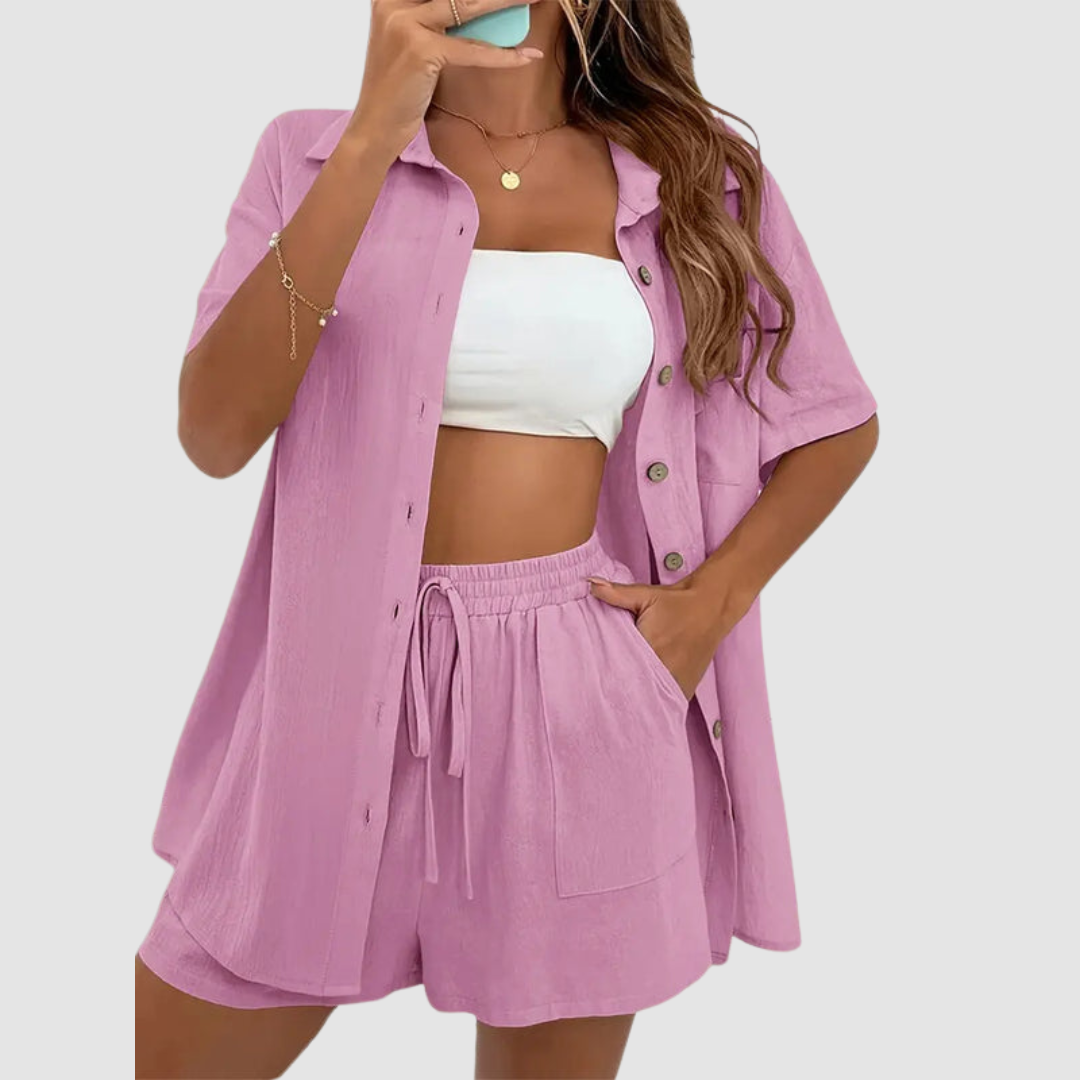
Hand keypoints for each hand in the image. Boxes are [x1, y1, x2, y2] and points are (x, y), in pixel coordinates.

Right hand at [347, 0, 546, 161]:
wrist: (375, 128)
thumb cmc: (397, 91)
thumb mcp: (412, 45)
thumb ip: (435, 23)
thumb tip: (479, 12)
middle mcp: (393, 3)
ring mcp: (405, 23)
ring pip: (467, 6)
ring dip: (506, 3)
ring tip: (534, 1)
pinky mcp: (420, 51)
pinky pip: (471, 50)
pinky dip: (502, 55)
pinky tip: (526, 56)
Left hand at [586, 570, 751, 700]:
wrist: (711, 606)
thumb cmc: (676, 602)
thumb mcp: (645, 594)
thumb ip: (616, 593)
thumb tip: (590, 584)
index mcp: (651, 648)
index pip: (620, 672)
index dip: (606, 677)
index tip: (594, 680)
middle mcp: (666, 670)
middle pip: (633, 689)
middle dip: (618, 690)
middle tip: (603, 693)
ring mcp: (678, 682)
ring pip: (649, 700)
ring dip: (636, 698)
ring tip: (620, 700)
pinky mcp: (686, 688)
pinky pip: (664, 702)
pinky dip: (653, 701)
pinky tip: (641, 699)